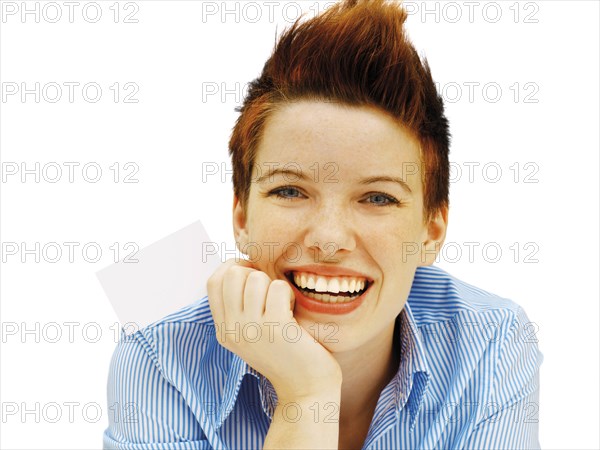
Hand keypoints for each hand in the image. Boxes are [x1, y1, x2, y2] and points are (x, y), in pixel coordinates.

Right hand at [207, 258, 341, 400]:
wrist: (306, 389)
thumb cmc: (285, 353)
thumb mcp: (252, 333)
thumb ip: (241, 306)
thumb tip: (241, 263)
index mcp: (224, 330)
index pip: (214, 282)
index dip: (233, 268)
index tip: (252, 275)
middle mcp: (232, 330)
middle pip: (232, 274)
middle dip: (255, 274)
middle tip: (270, 292)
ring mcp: (252, 329)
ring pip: (255, 278)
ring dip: (273, 284)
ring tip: (283, 304)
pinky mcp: (275, 327)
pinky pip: (278, 287)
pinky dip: (289, 293)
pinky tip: (294, 311)